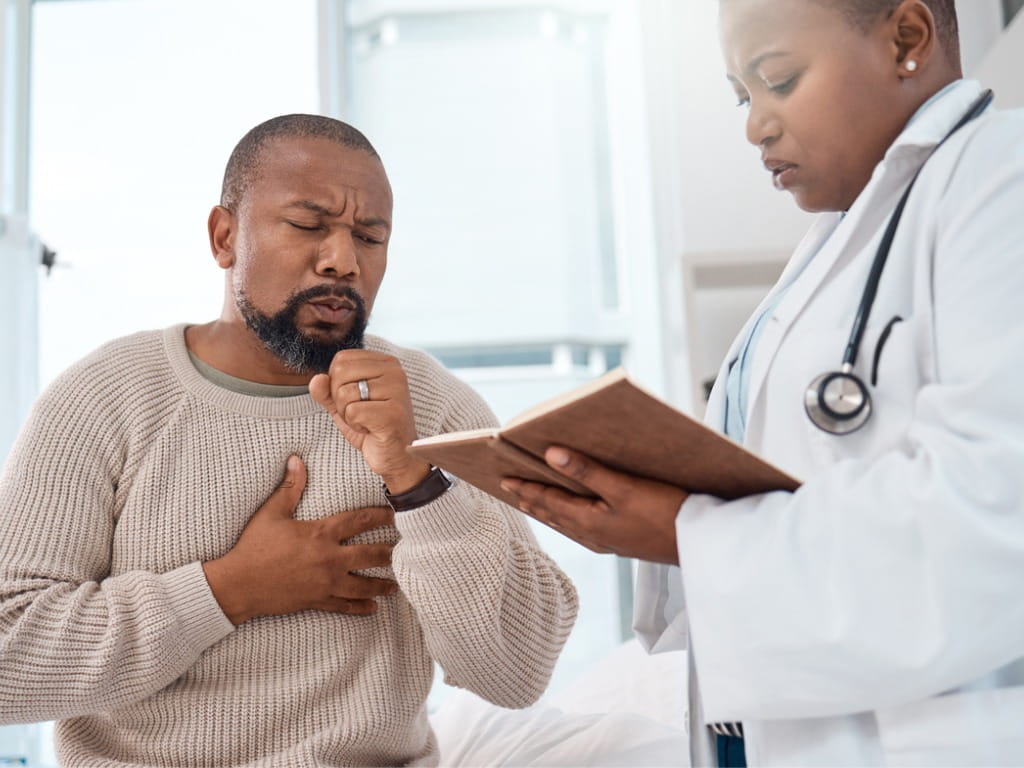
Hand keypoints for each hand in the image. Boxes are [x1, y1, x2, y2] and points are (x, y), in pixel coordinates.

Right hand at [203, 455, 396, 624]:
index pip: (359, 521)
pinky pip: (344, 606)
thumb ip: (289, 488)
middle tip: (406, 550)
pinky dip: (360, 608)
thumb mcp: (270, 514)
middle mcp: (329, 559)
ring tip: (396, 585)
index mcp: (320, 534)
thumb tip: (296, 459)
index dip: (379, 516)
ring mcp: (325, 583)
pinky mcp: (317, 601)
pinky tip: (373, 608)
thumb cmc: (253, 547)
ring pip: (362, 584)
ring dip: (381, 584)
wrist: (238, 585)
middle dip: (389, 552)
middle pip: (369, 554)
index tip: (395, 513)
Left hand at [309, 350, 430, 493]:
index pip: (341, 359)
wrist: (396, 456)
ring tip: (367, 421)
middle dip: (340, 399)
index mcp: (385, 363)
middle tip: (360, 413)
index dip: (337, 383)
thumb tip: (316, 379)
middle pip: (340, 372)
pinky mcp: (392, 412)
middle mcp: (395, 372)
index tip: (356, 400)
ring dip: (348, 414)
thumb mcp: (344, 405)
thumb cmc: (373, 428)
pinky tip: (371, 430)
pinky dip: (356, 425)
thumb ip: (327, 390)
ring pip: (344, 393)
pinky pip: (352, 412)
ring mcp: (396, 391)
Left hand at [500, 446, 685, 564]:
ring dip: (547, 510)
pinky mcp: (622, 541)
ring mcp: (608, 540)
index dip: (525, 487)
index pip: (547, 500)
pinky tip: (573, 516)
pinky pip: (583, 528)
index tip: (503, 477)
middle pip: (552, 514)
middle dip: (530, 499)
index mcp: (588, 522)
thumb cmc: (665, 513)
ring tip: (531, 502)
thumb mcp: (624, 488)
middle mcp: (593, 535)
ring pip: (566, 523)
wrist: (699, 545)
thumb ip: (586, 471)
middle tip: (508, 488)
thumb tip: (550, 454)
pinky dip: (568, 518)